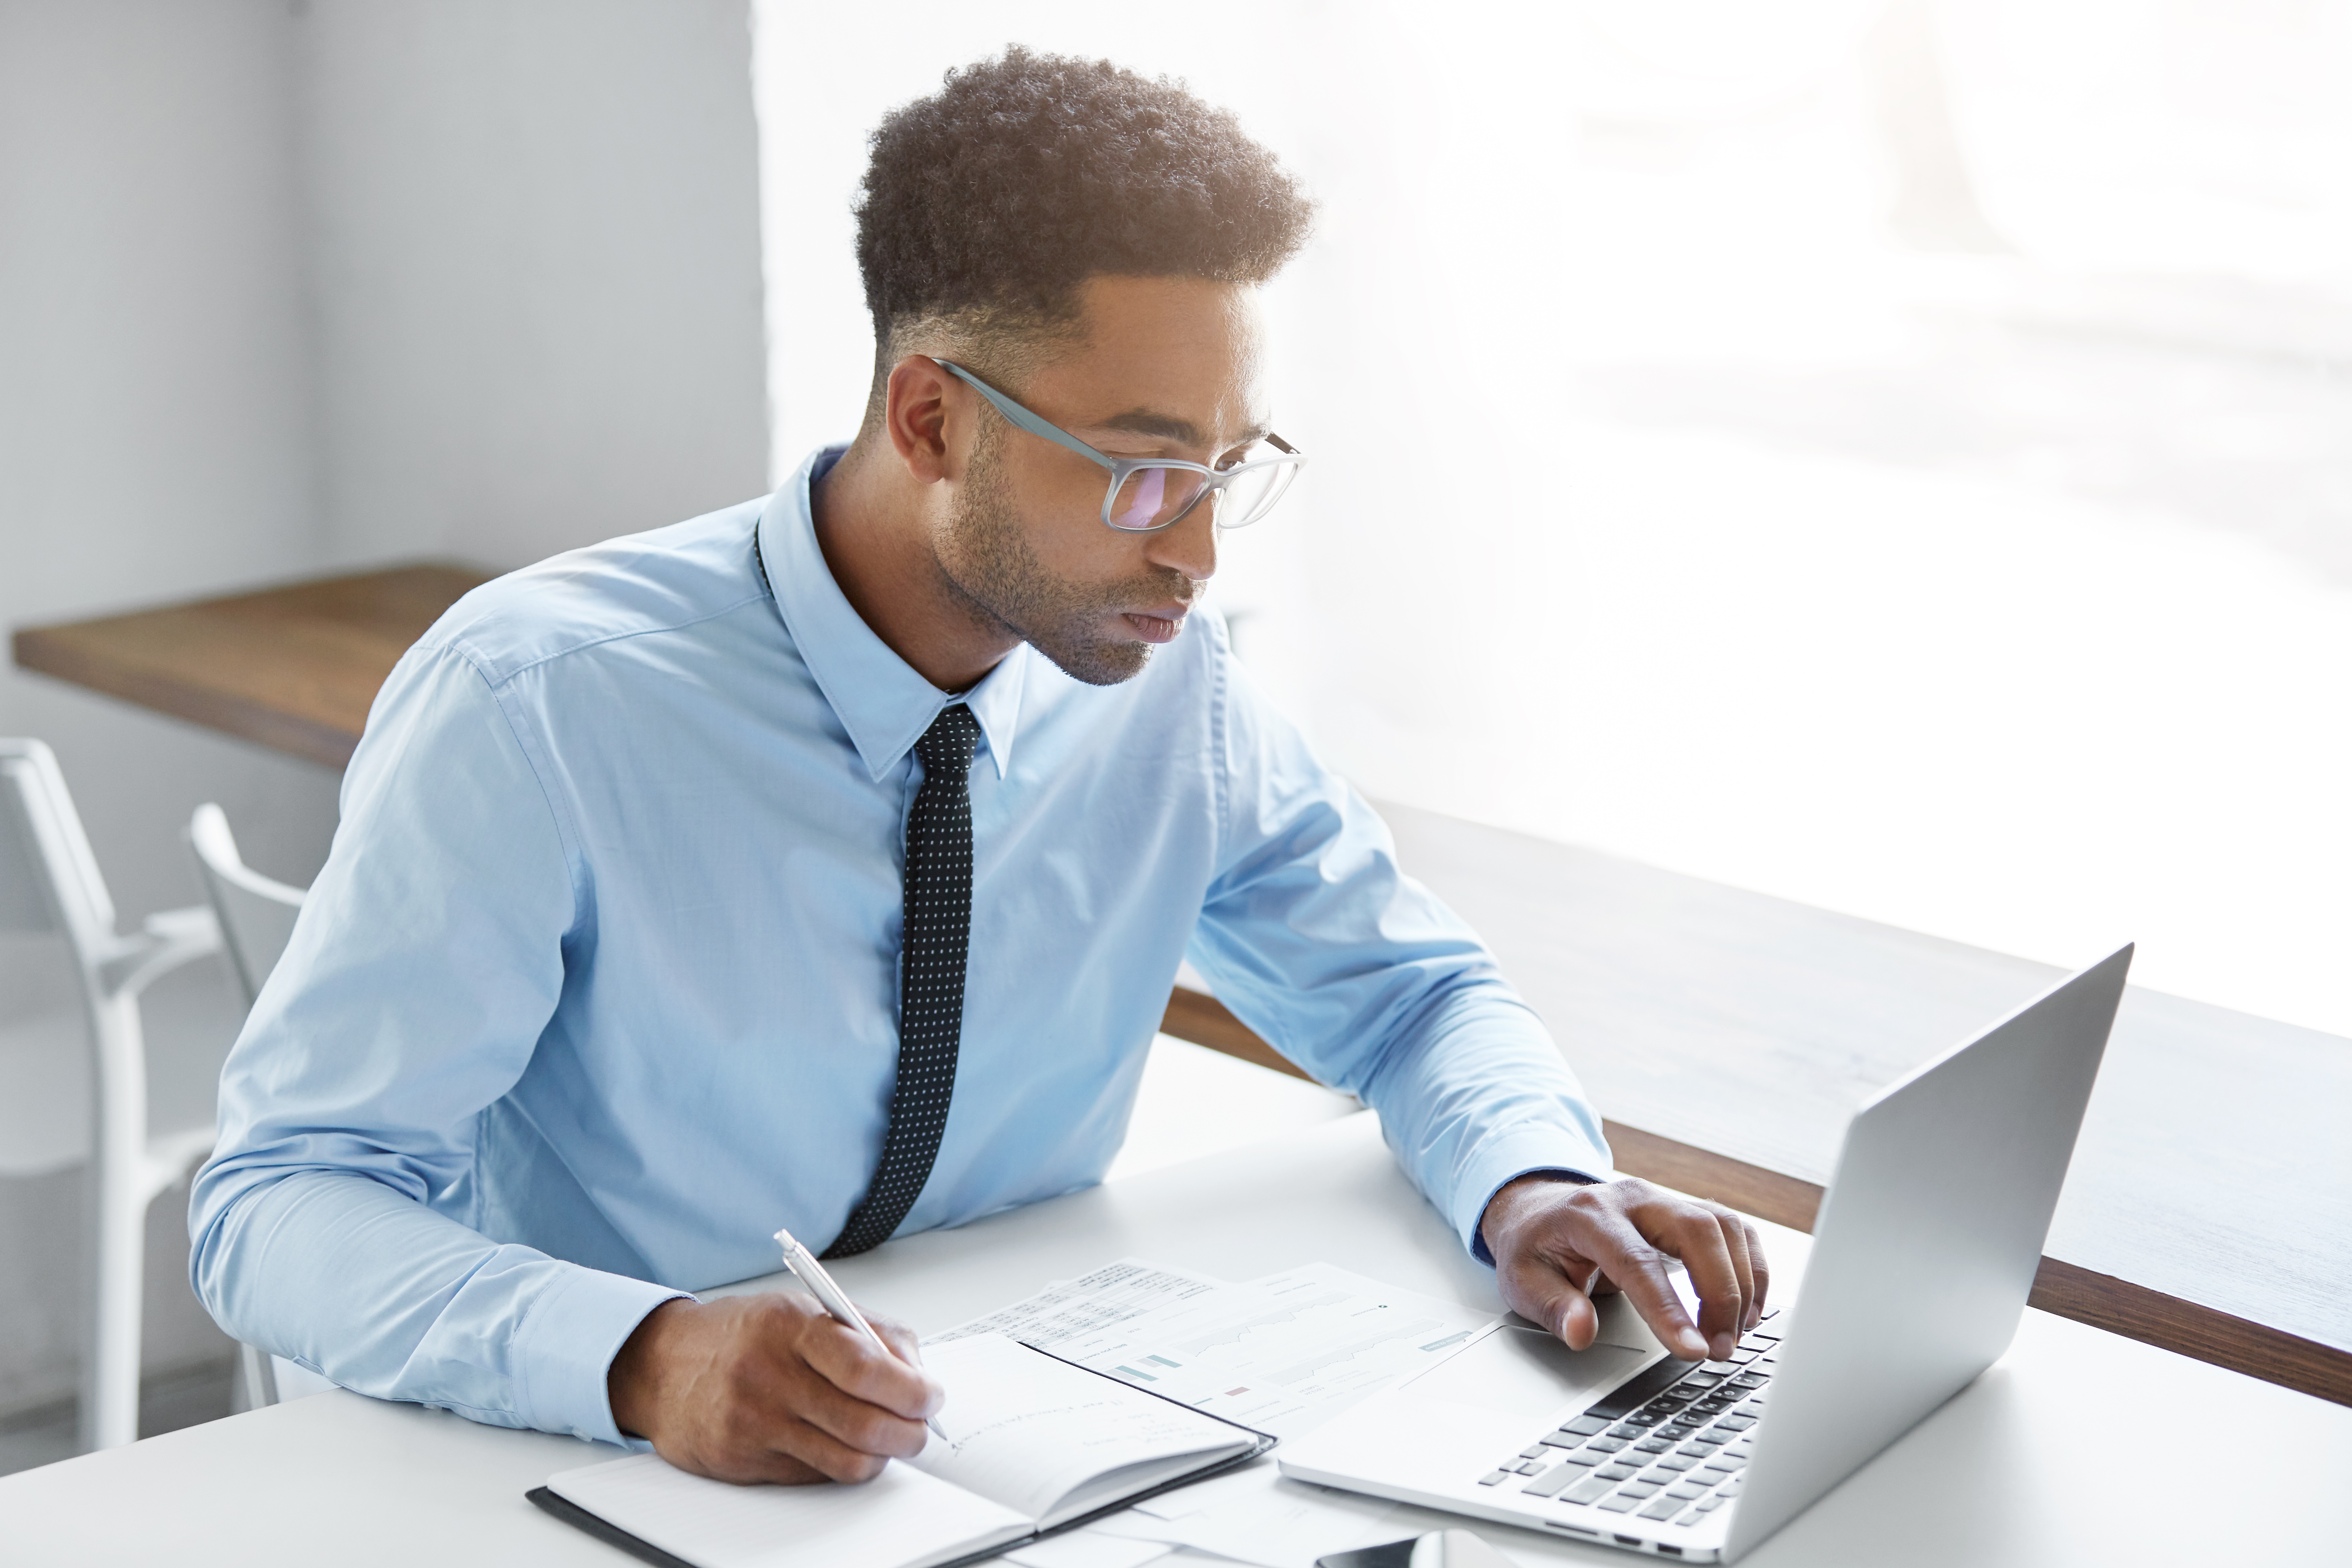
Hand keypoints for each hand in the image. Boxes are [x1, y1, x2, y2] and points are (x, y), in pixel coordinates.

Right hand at [607, 1293, 943, 1483]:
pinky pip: (813, 1476)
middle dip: (908, 1433)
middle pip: (865, 1424)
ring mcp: (754, 1421)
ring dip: (880, 1456)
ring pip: (846, 1461)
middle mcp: (770, 1374)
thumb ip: (868, 1334)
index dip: (912, 1391)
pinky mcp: (742, 1460)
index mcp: (792, 1326)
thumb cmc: (744, 1334)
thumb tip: (918, 1375)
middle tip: (919, 1428)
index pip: (867, 1368)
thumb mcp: (805, 1310)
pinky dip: (838, 1465)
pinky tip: (836, 1444)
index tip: (931, 1397)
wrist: (662, 1365)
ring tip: (885, 1441)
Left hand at [1479, 1175, 1767, 1363]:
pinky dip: (1750, 1268)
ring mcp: (1663, 1199)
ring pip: (1722, 1225)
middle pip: (1696, 1231)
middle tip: (1718, 1349)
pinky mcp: (1685, 1210)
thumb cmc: (1534, 1248)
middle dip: (1719, 1294)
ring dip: (1740, 1283)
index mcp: (1589, 1215)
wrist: (1538, 1212)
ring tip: (1731, 1335)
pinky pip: (1734, 1229)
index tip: (1693, 1350)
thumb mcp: (1523, 1282)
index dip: (1668, 1308)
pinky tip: (1746, 1309)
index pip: (1636, 1261)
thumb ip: (1554, 1308)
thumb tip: (1581, 1333)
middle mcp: (1633, 1198)